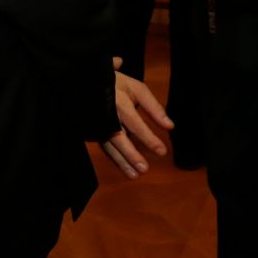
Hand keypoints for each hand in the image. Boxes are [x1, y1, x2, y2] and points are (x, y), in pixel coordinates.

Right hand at [100, 64, 172, 178]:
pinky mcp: (92, 129)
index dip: (148, 138)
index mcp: (119, 101)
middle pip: (118, 137)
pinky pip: (104, 146)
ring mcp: (98, 122)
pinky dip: (115, 158)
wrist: (87, 81)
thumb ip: (154, 108)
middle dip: (131, 154)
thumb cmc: (118, 85)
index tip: (162, 152)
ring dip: (122, 161)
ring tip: (135, 175)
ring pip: (109, 145)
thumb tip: (170, 126)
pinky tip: (125, 168)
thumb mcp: (137, 90)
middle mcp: (107, 113)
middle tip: (144, 169)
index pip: (136, 123)